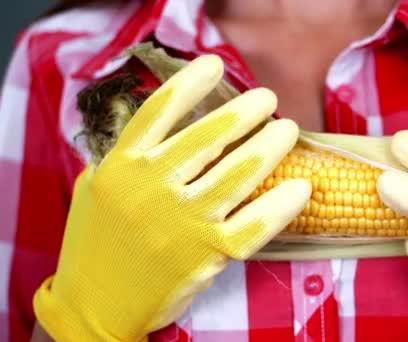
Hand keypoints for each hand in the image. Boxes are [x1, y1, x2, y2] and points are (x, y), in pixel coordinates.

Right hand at [33, 55, 310, 340]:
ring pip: (237, 173)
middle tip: (268, 99)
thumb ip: (128, 158)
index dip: (190, 83)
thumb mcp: (98, 190)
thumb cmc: (96, 244)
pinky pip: (254, 225)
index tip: (215, 64)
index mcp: (122, 166)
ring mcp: (180, 220)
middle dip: (245, 112)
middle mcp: (150, 187)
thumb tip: (166, 128)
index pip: (160, 112)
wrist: (93, 305)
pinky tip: (300, 188)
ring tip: (288, 129)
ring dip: (269, 145)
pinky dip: (281, 206)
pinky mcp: (206, 253)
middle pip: (208, 136)